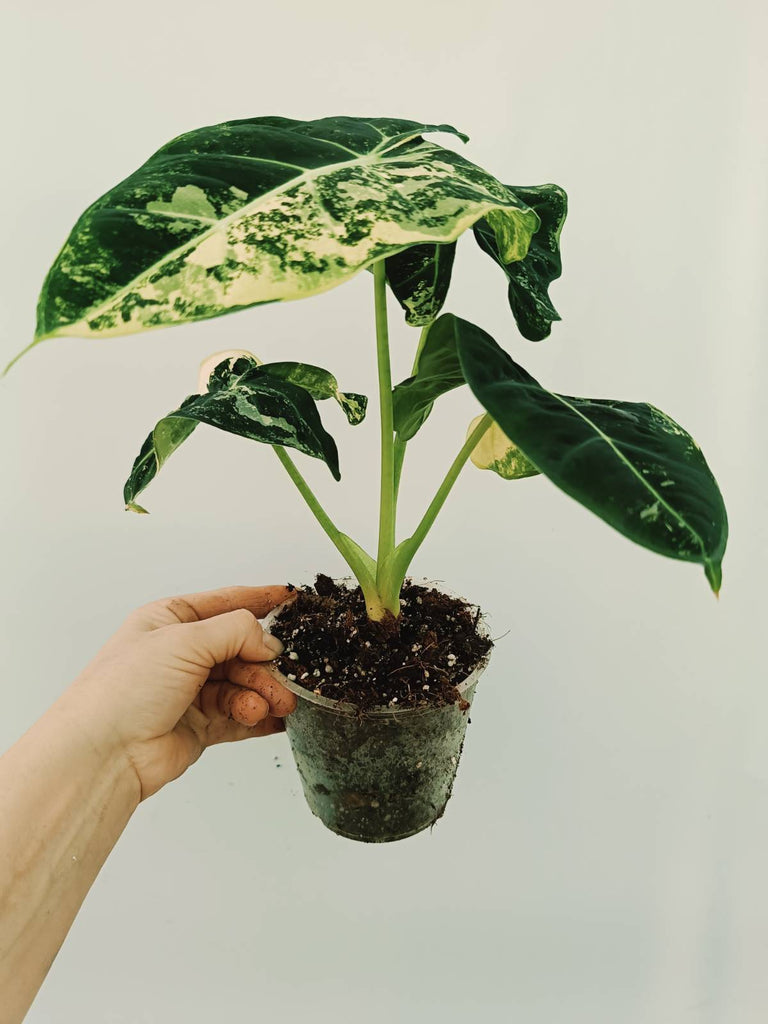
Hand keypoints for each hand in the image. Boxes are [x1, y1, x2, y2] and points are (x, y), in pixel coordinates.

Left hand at [63, 585, 296, 799]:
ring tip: (276, 705)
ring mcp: (190, 691)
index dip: (260, 600)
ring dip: (263, 693)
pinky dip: (258, 717)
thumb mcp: (184, 640)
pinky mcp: (199, 725)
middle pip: (241, 649)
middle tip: (287, 675)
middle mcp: (181, 654)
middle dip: (266, 663)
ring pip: (244, 684)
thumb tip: (268, 641)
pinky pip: (240, 715)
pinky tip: (273, 719)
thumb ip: (235, 631)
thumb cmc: (124, 689)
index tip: (292, 600)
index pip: (225, 603)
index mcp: (170, 620)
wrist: (104, 753)